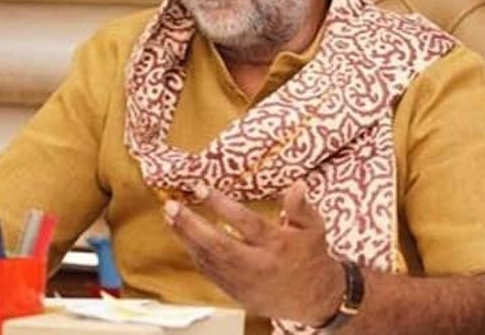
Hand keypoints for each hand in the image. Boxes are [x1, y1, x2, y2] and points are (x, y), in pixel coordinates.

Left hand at [163, 181, 343, 325]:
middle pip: (218, 245)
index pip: (246, 223)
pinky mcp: (235, 292)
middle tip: (172, 206)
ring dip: (186, 237)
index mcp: (277, 245)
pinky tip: (183, 236)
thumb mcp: (314, 229)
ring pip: (209, 260)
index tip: (200, 188)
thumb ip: (301, 208)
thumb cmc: (311, 257)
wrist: (312, 299)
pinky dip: (195, 253)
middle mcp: (257, 265)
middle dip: (192, 225)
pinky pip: (209, 272)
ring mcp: (244, 281)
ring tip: (171, 216)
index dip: (221, 205)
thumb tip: (297, 185)